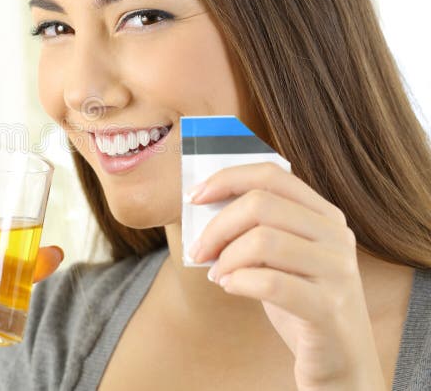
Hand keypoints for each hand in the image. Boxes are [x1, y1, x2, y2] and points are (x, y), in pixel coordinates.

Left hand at [187, 162, 384, 390]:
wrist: (341, 360)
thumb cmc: (300, 303)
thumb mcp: (281, 258)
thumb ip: (257, 229)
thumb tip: (205, 204)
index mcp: (325, 216)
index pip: (272, 175)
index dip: (227, 179)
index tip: (193, 198)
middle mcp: (337, 237)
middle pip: (261, 205)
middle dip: (217, 226)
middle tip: (199, 250)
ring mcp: (338, 272)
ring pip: (263, 240)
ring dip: (226, 257)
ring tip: (217, 274)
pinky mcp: (330, 309)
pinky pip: (271, 283)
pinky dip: (239, 282)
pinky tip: (231, 288)